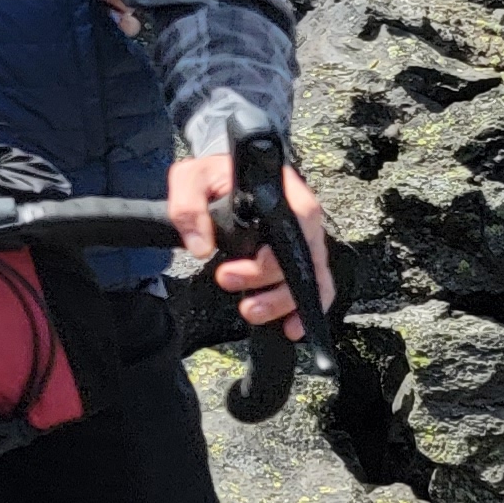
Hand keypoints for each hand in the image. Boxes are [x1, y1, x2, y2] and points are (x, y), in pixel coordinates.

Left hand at [168, 146, 334, 338]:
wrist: (224, 175)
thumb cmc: (214, 174)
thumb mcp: (191, 178)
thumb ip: (188, 206)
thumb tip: (199, 246)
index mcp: (285, 193)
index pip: (297, 224)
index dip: (274, 253)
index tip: (243, 264)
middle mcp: (303, 218)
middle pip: (302, 258)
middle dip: (266, 279)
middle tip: (226, 280)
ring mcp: (306, 240)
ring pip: (311, 279)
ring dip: (283, 302)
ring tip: (251, 311)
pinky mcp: (301, 258)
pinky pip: (315, 288)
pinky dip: (304, 310)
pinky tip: (290, 328)